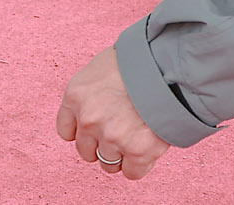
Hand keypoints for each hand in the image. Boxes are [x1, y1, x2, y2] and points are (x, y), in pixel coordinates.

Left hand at [58, 49, 170, 178]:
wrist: (167, 65)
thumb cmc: (136, 62)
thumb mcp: (100, 70)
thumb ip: (91, 95)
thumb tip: (97, 110)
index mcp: (75, 96)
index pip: (66, 132)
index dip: (84, 133)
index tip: (96, 130)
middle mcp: (88, 120)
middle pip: (86, 152)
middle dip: (102, 146)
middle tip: (120, 133)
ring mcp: (111, 137)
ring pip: (108, 165)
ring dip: (122, 155)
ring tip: (136, 138)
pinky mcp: (137, 151)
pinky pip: (131, 173)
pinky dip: (140, 165)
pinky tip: (147, 149)